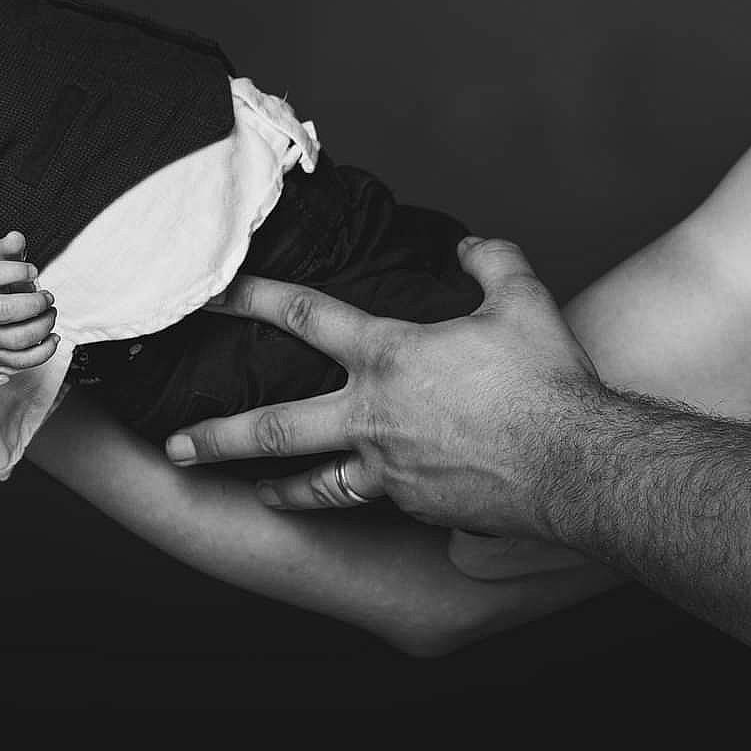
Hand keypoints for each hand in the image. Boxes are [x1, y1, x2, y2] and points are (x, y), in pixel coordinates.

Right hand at [0, 230, 58, 369]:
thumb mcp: (1, 265)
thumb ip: (10, 250)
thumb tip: (15, 237)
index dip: (15, 271)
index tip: (33, 271)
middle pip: (2, 311)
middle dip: (33, 303)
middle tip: (47, 297)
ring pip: (16, 338)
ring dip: (42, 325)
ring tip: (50, 313)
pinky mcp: (1, 356)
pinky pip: (23, 361)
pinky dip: (44, 350)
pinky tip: (53, 336)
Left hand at [163, 237, 605, 540]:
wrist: (575, 467)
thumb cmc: (547, 383)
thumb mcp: (523, 301)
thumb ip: (490, 262)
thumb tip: (468, 245)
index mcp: (388, 356)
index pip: (302, 314)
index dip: (249, 297)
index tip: (208, 294)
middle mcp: (373, 416)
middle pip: (275, 427)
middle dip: (217, 436)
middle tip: (175, 446)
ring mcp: (389, 469)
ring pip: (314, 483)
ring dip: (275, 488)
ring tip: (247, 492)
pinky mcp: (415, 505)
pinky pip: (372, 501)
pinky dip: (356, 497)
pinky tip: (356, 498)